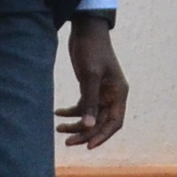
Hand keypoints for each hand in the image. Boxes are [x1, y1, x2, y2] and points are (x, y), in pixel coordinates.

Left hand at [59, 18, 128, 149]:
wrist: (85, 30)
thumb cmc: (92, 50)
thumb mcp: (90, 75)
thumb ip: (90, 101)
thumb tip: (88, 126)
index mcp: (119, 93)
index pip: (115, 123)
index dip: (103, 136)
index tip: (88, 146)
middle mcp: (112, 95)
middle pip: (101, 123)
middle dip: (85, 133)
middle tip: (68, 142)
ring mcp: (101, 92)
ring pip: (90, 116)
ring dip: (76, 124)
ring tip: (59, 129)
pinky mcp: (89, 87)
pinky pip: (82, 106)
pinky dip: (70, 112)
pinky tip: (57, 113)